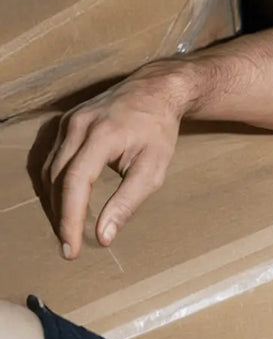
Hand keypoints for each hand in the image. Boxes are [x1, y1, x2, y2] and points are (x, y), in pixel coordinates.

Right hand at [43, 66, 185, 259]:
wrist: (154, 90)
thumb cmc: (158, 131)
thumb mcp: (153, 169)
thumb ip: (127, 203)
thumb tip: (104, 236)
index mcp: (101, 136)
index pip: (75, 183)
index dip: (69, 219)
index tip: (71, 248)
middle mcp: (77, 126)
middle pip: (56, 179)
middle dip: (60, 216)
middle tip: (69, 246)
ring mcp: (67, 122)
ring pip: (48, 170)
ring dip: (54, 202)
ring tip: (66, 229)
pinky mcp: (65, 123)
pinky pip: (51, 158)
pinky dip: (54, 184)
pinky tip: (62, 203)